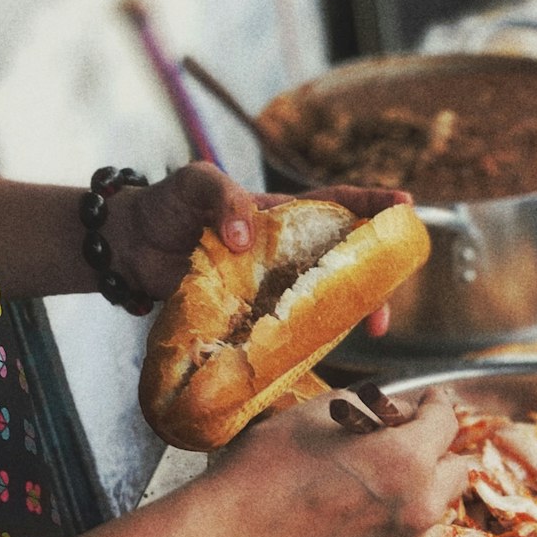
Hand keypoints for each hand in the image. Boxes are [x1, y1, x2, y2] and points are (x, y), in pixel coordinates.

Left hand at [106, 163, 414, 334]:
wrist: (129, 249)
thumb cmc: (166, 206)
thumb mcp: (196, 183)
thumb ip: (224, 199)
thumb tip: (246, 237)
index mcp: (283, 215)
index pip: (339, 204)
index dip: (375, 205)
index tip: (407, 208)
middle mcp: (287, 252)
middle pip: (346, 262)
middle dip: (376, 281)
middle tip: (384, 309)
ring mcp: (273, 286)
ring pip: (326, 300)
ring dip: (352, 315)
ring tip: (369, 332)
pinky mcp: (254, 315)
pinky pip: (291, 328)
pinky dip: (312, 342)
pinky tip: (327, 353)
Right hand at [207, 386, 469, 536]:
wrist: (244, 529)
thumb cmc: (273, 464)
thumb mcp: (326, 411)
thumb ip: (377, 406)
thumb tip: (403, 411)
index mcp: (407, 459)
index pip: (445, 422)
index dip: (435, 403)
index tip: (428, 397)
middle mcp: (419, 500)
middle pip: (456, 463)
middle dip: (434, 442)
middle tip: (398, 428)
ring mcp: (408, 530)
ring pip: (441, 493)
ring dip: (425, 472)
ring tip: (381, 457)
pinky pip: (419, 514)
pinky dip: (409, 496)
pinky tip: (370, 483)